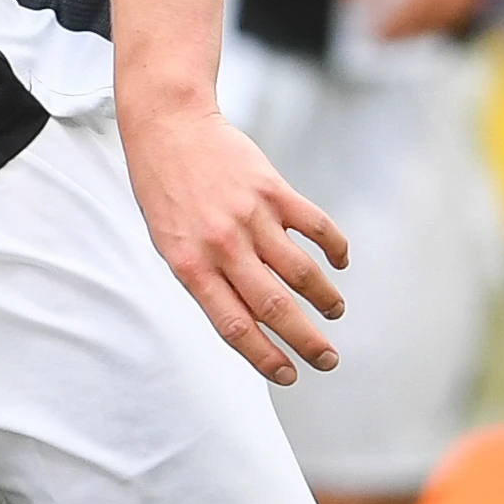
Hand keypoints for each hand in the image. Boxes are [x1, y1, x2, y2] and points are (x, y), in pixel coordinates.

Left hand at [121, 98, 345, 383]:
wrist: (168, 128)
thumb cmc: (165, 193)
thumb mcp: (169, 245)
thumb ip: (205, 280)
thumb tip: (248, 320)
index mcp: (192, 267)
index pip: (235, 326)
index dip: (266, 357)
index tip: (289, 375)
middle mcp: (223, 246)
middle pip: (275, 307)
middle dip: (308, 341)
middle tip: (328, 360)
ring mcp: (251, 217)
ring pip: (302, 272)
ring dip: (325, 299)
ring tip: (334, 311)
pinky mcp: (273, 190)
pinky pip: (316, 226)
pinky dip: (334, 249)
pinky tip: (339, 263)